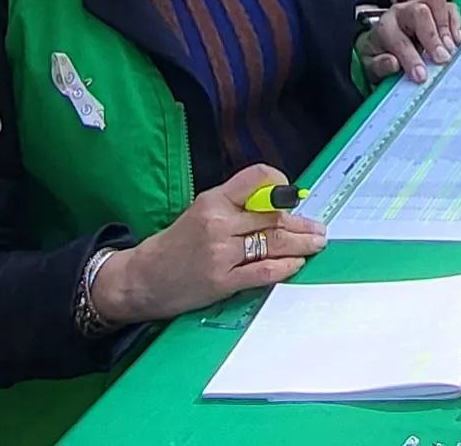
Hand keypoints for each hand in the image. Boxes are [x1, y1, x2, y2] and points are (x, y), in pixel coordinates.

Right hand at [97, 165, 325, 325]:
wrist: (143, 278)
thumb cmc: (174, 245)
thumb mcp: (200, 211)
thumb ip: (235, 206)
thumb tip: (277, 206)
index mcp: (213, 200)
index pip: (256, 179)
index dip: (279, 185)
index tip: (291, 196)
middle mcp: (218, 223)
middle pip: (272, 217)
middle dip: (301, 224)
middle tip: (318, 228)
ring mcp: (221, 253)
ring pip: (273, 243)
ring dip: (301, 244)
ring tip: (316, 244)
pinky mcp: (223, 281)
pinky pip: (264, 271)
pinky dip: (285, 267)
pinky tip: (296, 264)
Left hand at [360, 0, 460, 84]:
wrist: (381, 42)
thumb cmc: (379, 54)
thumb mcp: (371, 65)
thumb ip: (380, 65)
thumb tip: (393, 63)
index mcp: (384, 27)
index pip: (399, 39)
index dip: (411, 58)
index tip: (422, 76)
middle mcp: (402, 11)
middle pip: (419, 12)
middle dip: (432, 37)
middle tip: (442, 60)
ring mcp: (420, 6)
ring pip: (436, 2)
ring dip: (445, 27)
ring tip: (450, 49)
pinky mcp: (435, 9)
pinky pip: (450, 7)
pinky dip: (456, 23)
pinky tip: (457, 41)